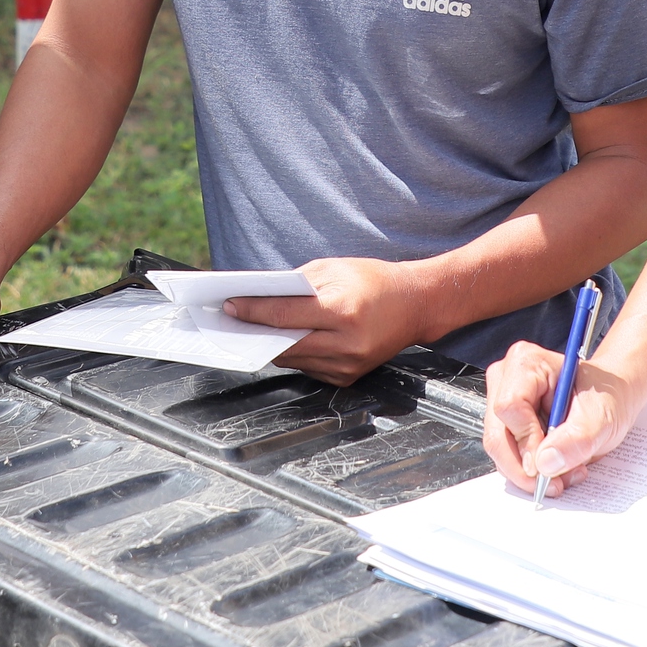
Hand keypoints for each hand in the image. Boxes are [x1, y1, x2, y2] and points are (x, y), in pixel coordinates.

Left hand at [223, 257, 429, 382]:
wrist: (416, 304)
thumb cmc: (375, 280)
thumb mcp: (334, 269)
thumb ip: (297, 285)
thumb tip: (261, 298)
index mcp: (342, 311)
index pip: (284, 316)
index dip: (252, 311)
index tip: (229, 306)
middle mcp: (345, 343)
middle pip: (284, 344)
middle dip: (255, 331)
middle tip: (232, 321)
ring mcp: (348, 365)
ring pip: (293, 360)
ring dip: (272, 345)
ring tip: (253, 329)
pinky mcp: (348, 378)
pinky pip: (309, 368)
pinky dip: (295, 354)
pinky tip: (286, 339)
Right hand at [480, 341, 643, 495]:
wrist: (613, 398)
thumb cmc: (607, 396)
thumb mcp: (601, 417)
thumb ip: (575, 439)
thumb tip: (544, 463)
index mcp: (527, 363)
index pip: (509, 408)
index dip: (526, 442)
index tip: (548, 466)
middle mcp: (507, 379)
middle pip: (497, 434)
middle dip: (526, 468)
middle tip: (554, 484)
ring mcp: (503, 402)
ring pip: (500, 450)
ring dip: (531, 472)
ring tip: (565, 473)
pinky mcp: (507, 424)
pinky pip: (509, 456)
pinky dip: (532, 470)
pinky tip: (558, 468)